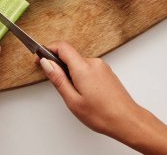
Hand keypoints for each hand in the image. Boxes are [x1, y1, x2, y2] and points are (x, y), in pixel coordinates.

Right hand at [38, 42, 166, 154]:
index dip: (48, 49)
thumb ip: (58, 79)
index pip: (62, 47)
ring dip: (70, 72)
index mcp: (83, 68)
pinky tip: (83, 92)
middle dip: (58, 65)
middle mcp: (94, 63)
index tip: (39, 57)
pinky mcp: (106, 72)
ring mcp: (101, 66)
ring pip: (79, 63)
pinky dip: (80, 75)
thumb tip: (46, 63)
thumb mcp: (73, 100)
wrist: (127, 120)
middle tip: (54, 81)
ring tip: (73, 94)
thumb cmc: (102, 114)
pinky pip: (88, 67)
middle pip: (70, 55)